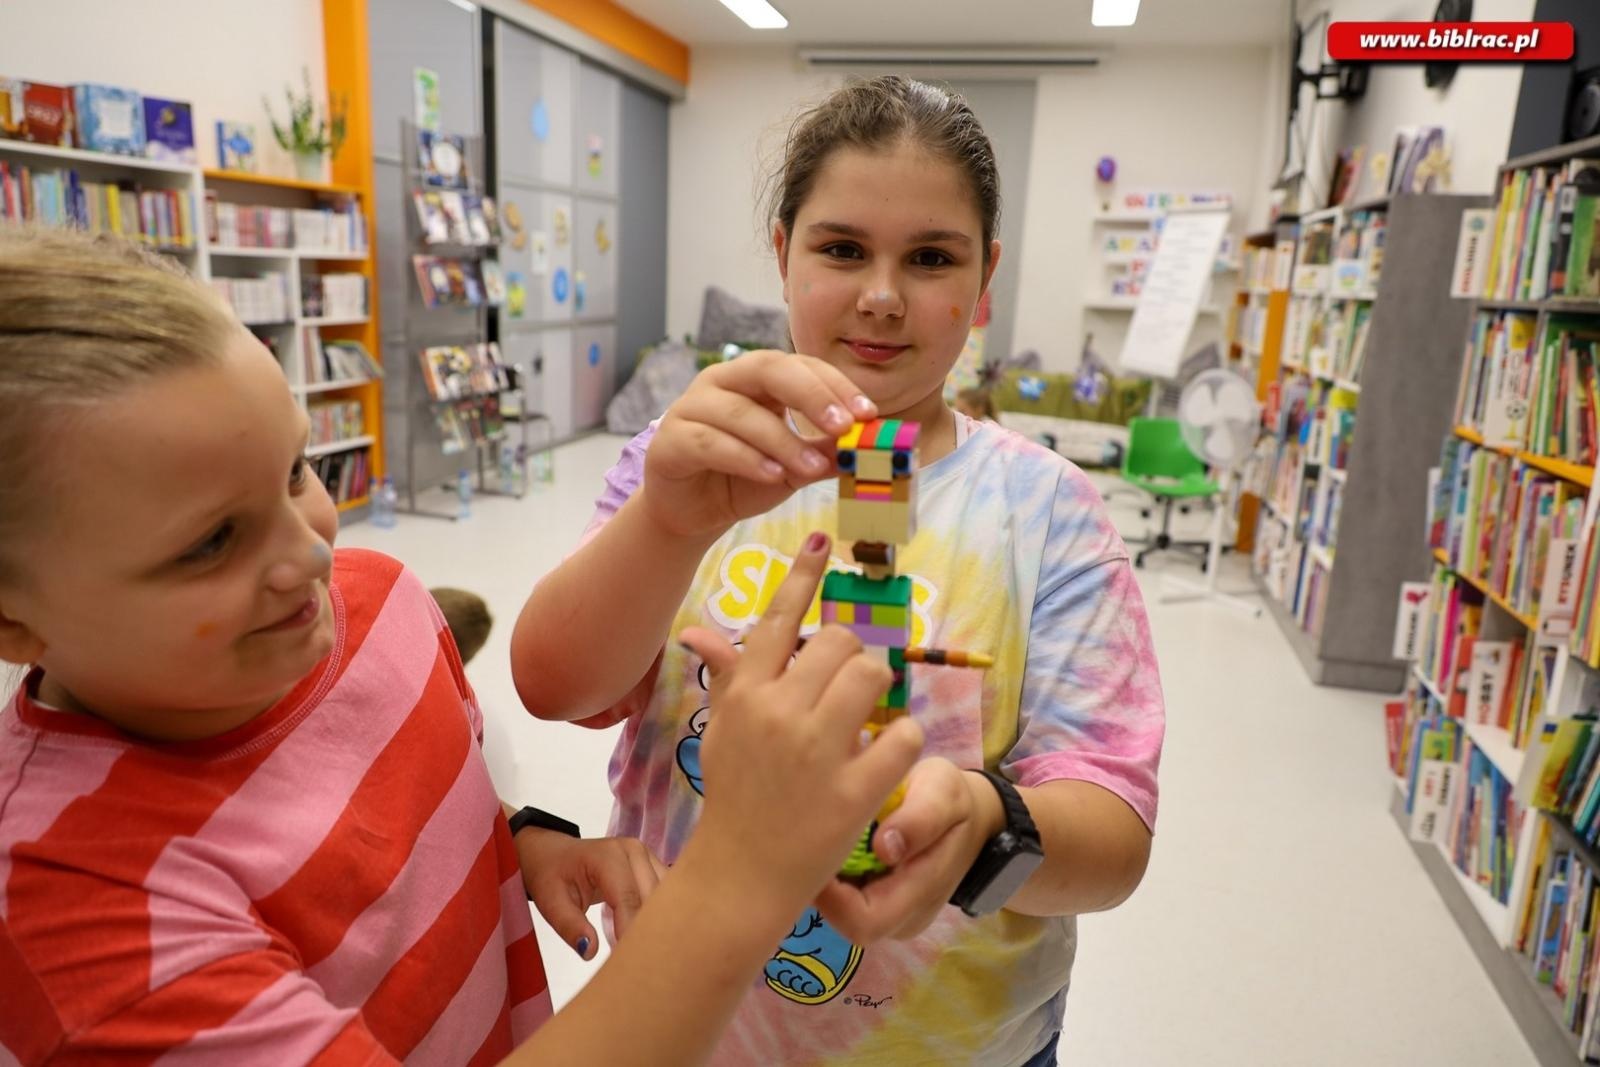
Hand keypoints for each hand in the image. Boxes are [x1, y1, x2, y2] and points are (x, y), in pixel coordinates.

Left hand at [513, 827, 666, 960]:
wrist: (555, 854)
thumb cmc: (551, 876)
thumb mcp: (550, 902)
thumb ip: (569, 925)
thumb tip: (590, 951)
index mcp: (607, 856)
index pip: (628, 897)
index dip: (630, 930)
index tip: (630, 961)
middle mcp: (633, 851)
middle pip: (652, 896)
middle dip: (648, 929)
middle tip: (641, 963)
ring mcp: (646, 855)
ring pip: (665, 895)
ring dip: (658, 922)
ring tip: (648, 952)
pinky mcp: (652, 865)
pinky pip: (665, 892)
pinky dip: (659, 915)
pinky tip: (651, 936)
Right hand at [639, 351, 876, 539]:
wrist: (692, 512)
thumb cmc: (743, 478)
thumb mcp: (794, 467)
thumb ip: (825, 453)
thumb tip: (870, 448)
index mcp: (756, 378)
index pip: (800, 366)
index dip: (835, 385)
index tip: (868, 414)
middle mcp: (723, 381)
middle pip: (768, 369)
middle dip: (811, 395)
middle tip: (844, 426)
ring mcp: (692, 407)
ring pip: (740, 412)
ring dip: (782, 440)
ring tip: (812, 468)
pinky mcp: (670, 441)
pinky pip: (710, 443)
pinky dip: (745, 458)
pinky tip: (772, 475)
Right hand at [678, 530, 922, 916]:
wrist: (740, 874)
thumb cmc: (734, 795)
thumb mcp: (723, 731)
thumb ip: (727, 677)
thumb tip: (699, 632)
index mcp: (745, 694)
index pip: (778, 618)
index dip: (802, 575)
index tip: (821, 540)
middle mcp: (778, 713)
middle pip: (840, 643)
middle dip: (853, 658)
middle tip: (849, 689)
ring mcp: (816, 751)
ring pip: (873, 677)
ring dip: (880, 691)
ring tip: (869, 717)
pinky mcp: (854, 791)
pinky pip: (903, 736)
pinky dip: (903, 742)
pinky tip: (887, 757)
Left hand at [814, 760, 1003, 941]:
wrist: (965, 815)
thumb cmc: (950, 800)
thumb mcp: (944, 793)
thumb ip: (921, 819)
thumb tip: (884, 849)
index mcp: (921, 896)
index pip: (864, 921)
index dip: (833, 897)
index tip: (815, 849)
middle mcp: (903, 919)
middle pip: (846, 922)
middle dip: (823, 887)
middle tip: (808, 839)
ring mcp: (891, 918)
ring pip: (842, 914)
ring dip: (827, 882)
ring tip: (818, 838)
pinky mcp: (878, 906)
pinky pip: (845, 903)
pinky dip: (833, 877)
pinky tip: (831, 844)